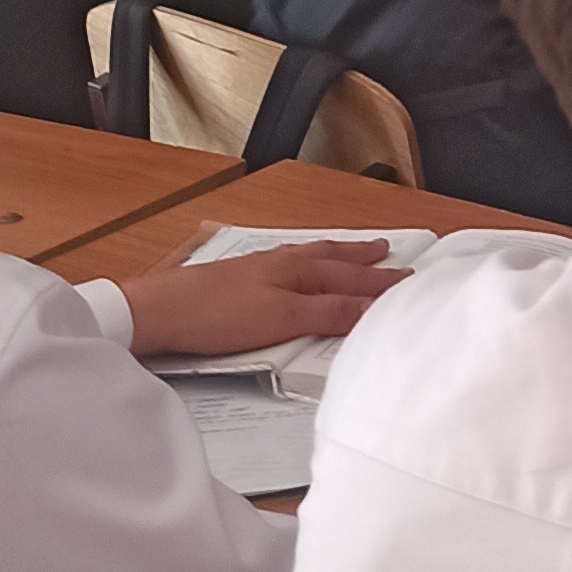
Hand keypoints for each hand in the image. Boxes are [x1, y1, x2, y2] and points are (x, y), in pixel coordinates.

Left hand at [122, 239, 407, 361]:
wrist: (159, 312)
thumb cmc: (219, 316)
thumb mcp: (282, 320)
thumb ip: (329, 313)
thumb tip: (375, 307)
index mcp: (299, 271)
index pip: (352, 278)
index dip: (381, 283)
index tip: (412, 282)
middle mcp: (285, 262)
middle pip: (335, 260)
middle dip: (366, 260)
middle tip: (394, 255)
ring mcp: (261, 268)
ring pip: (314, 257)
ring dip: (341, 256)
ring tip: (359, 251)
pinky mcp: (241, 278)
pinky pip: (294, 263)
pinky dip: (313, 262)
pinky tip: (303, 266)